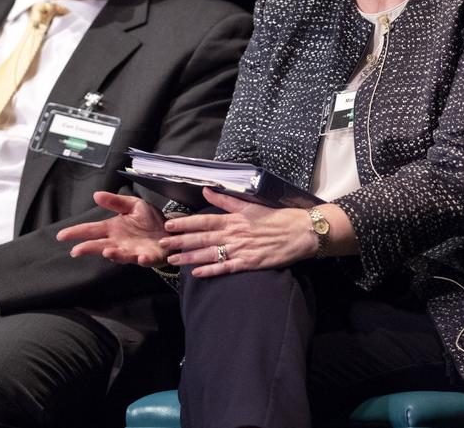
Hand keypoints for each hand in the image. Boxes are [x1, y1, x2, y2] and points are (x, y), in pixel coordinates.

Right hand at [57, 191, 168, 266]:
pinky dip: (142, 259)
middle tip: (76, 250)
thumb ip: (116, 202)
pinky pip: (144, 260)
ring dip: (114, 254)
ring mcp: (133, 251)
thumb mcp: (133, 205)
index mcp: (114, 228)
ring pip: (120, 255)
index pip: (92, 230)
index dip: (76, 232)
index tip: (61, 235)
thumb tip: (96, 195)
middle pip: (100, 246)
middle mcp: (119, 242)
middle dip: (88, 248)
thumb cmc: (149, 220)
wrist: (170, 231)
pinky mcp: (148, 257)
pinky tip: (140, 257)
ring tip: (108, 251)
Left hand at [160, 188, 316, 277]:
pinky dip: (210, 271)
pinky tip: (196, 273)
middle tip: (162, 243)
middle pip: (202, 238)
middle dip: (180, 241)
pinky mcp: (249, 263)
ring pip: (209, 254)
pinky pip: (225, 268)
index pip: (204, 220)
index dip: (185, 223)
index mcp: (235, 218)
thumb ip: (227, 200)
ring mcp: (241, 250)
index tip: (169, 224)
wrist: (301, 232)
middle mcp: (234, 234)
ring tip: (172, 259)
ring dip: (189, 257)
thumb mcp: (252, 204)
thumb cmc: (278, 217)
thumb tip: (206, 190)